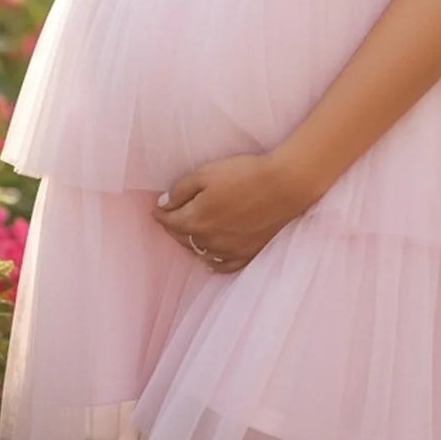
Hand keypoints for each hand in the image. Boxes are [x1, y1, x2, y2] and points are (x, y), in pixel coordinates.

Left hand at [151, 151, 312, 273]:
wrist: (283, 186)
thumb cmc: (243, 174)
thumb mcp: (205, 173)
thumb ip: (180, 190)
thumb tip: (163, 204)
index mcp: (195, 221)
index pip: (169, 221)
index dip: (160, 214)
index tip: (156, 209)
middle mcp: (208, 241)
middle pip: (182, 238)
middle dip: (173, 228)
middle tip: (170, 219)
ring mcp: (228, 251)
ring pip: (200, 252)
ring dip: (191, 243)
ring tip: (188, 235)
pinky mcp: (247, 254)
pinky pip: (223, 265)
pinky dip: (213, 262)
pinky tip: (210, 259)